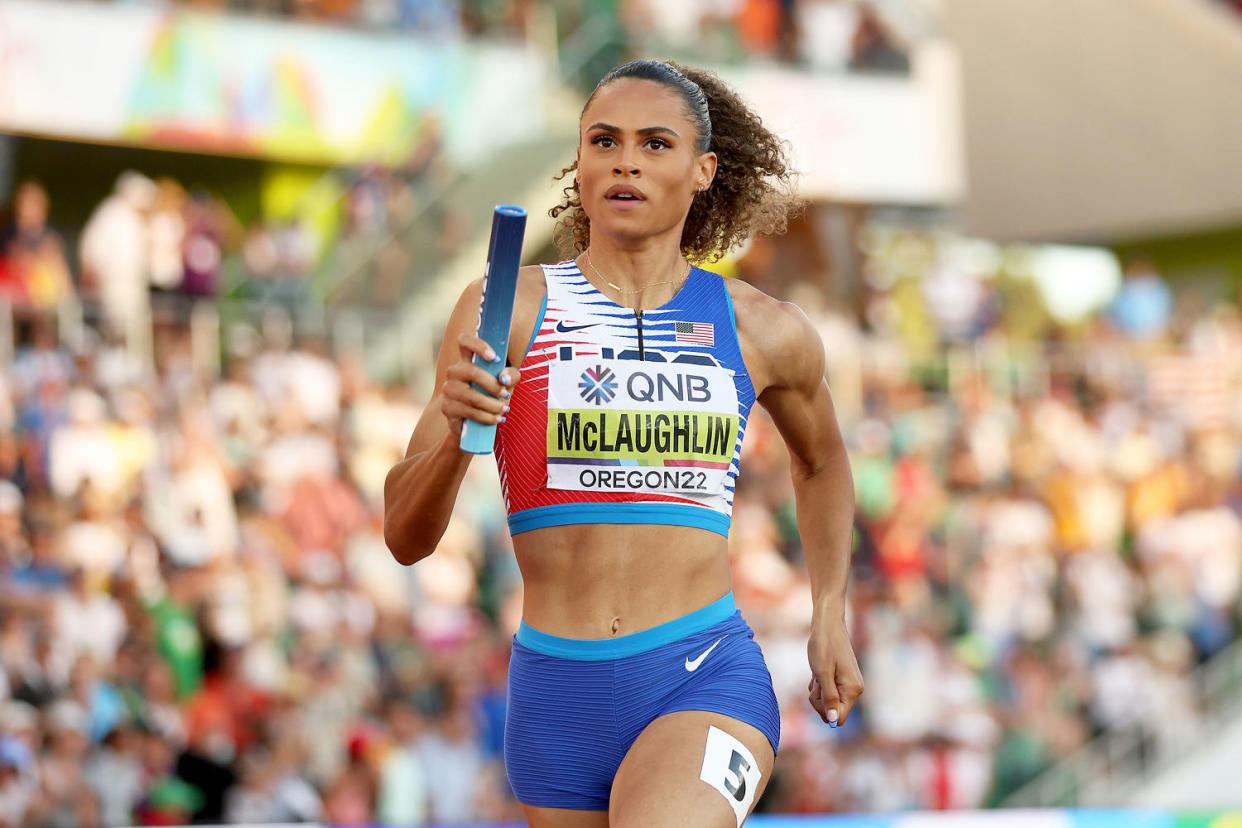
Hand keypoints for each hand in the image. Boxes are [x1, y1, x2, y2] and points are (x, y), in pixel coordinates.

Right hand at [440, 332, 519, 437]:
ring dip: (493, 404)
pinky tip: (497, 418)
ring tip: (504, 409)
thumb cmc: (492, 395)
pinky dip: (487, 417)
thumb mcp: (507, 383)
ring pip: (472, 396)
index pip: (464, 341)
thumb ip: (511, 375)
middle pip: (472, 371)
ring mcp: (448, 389)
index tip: (494, 357)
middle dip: (493, 385)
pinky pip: (469, 411)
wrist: (474, 421)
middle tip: (506, 394)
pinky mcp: (447, 408)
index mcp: (467, 359)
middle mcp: (454, 372)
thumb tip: (504, 378)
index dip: (478, 345)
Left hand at [807, 611, 863, 727]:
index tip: (818, 693)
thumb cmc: (823, 646)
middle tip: (816, 681)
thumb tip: (833, 721)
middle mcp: (854, 689)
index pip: (839, 718)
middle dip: (820, 700)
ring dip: (819, 691)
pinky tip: (818, 671)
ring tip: (817, 673)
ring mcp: (849, 684)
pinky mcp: (842, 679)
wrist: (827, 624)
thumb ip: (829, 698)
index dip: (824, 711)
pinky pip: (828, 692)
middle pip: (833, 711)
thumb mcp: (822, 673)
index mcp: (852, 690)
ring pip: (828, 702)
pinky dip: (820, 684)